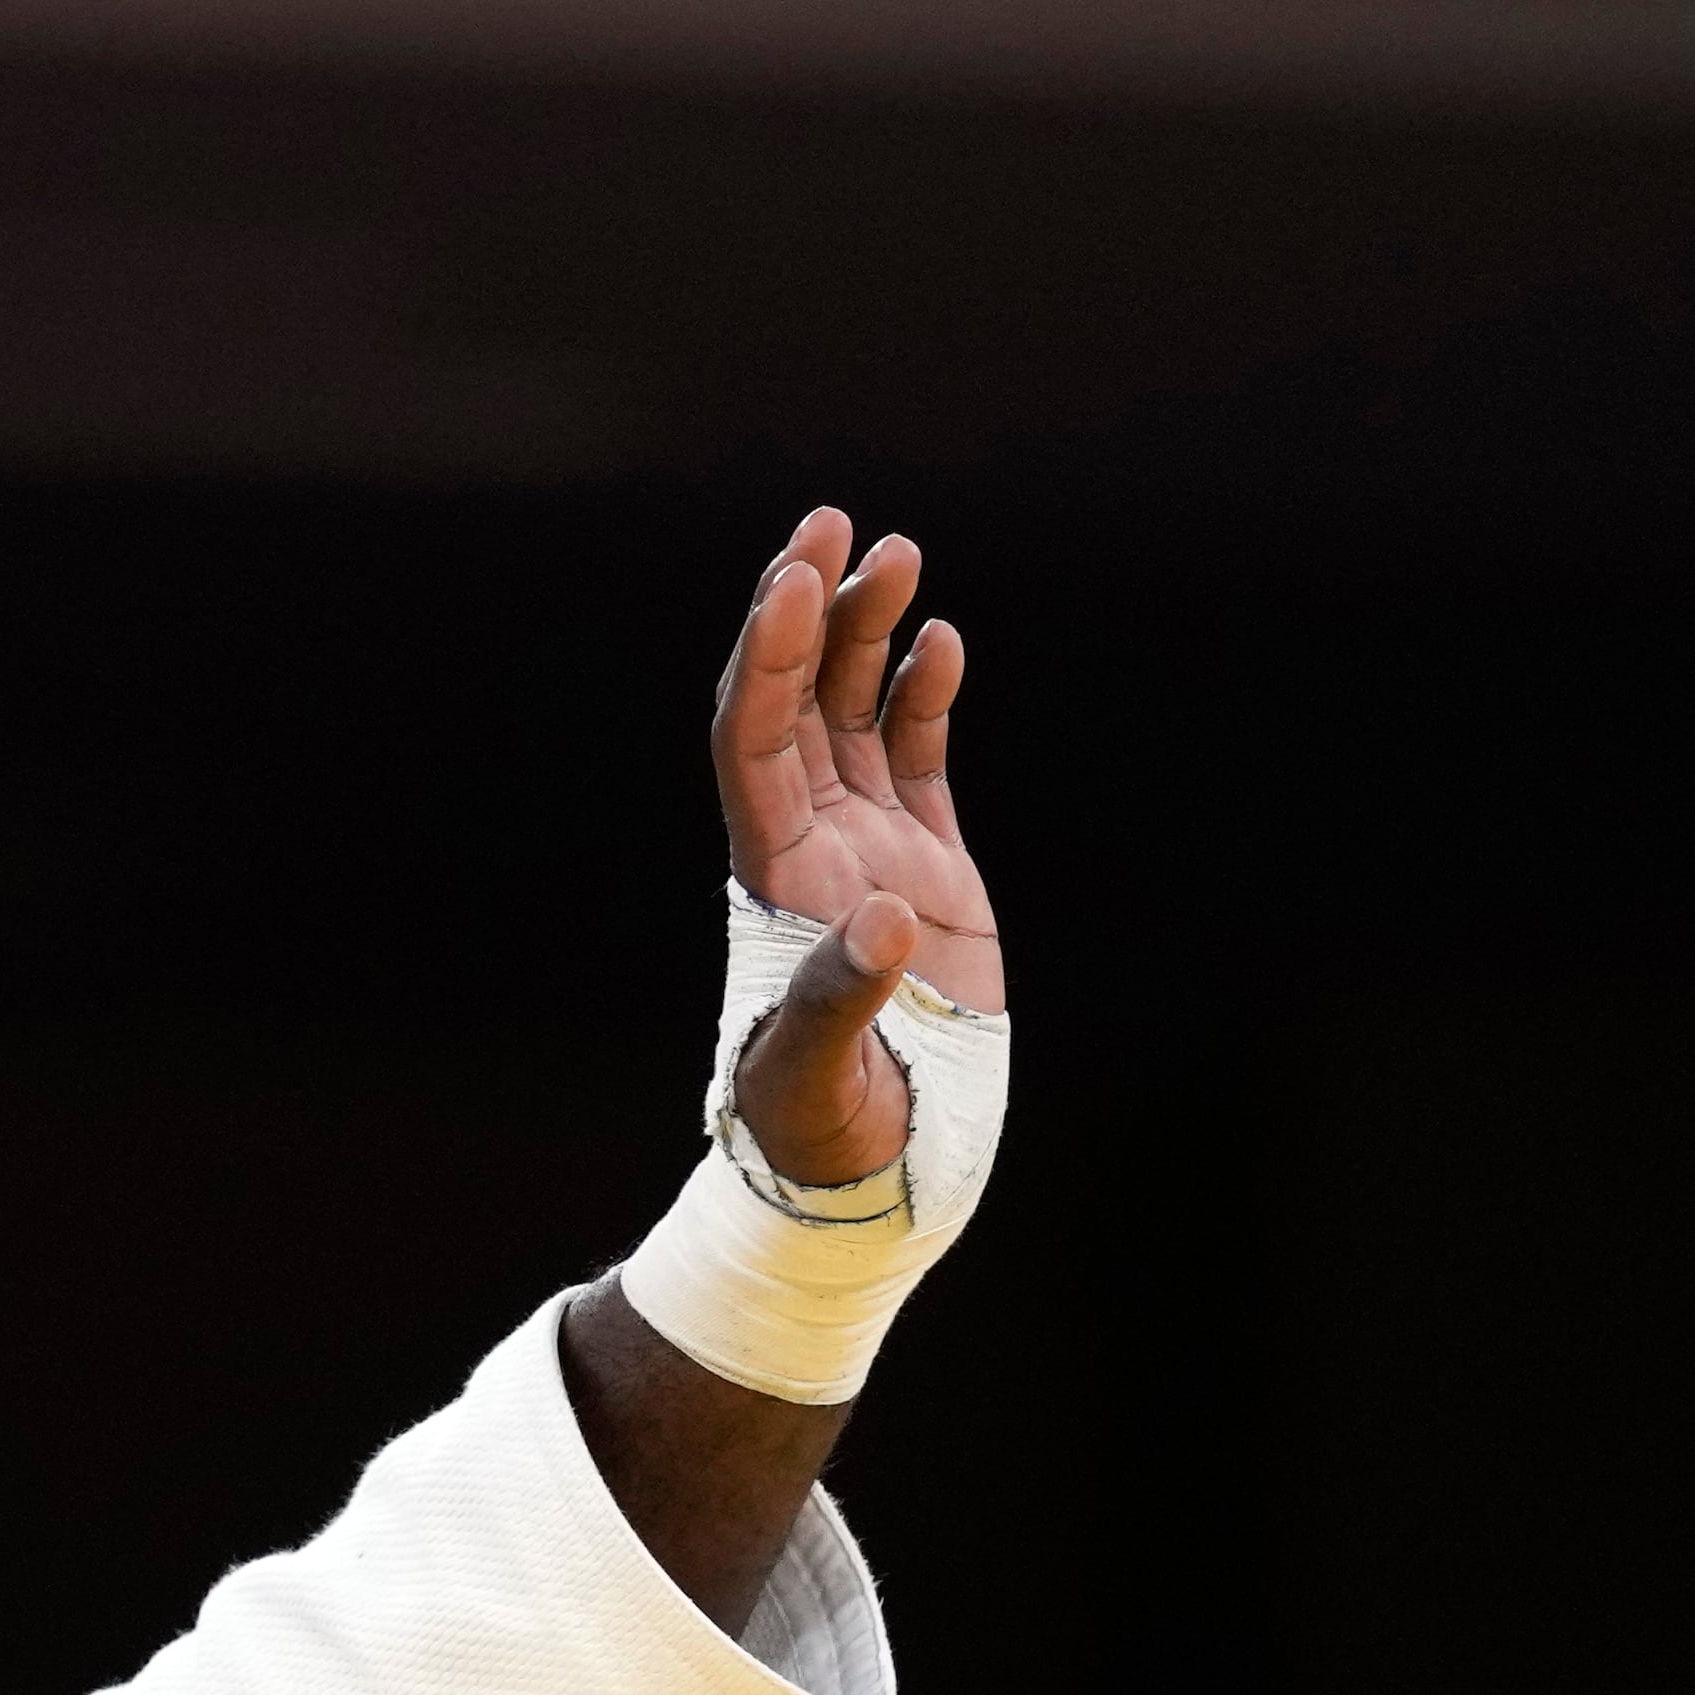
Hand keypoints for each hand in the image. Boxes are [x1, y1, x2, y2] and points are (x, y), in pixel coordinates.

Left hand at [708, 509, 1001, 1185]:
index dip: (765, 660)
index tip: (791, 582)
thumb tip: (880, 924)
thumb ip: (838, 1003)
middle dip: (806, 611)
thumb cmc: (825, 1139)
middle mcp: (809, 850)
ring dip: (866, 633)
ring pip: (854, 716)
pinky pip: (918, 760)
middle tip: (829, 522)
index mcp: (773, 879)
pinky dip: (925, 697)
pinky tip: (941, 638)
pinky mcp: (928, 873)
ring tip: (895, 553)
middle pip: (793, 702)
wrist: (876, 1172)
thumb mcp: (816, 1079)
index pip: (753, 742)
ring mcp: (866, 854)